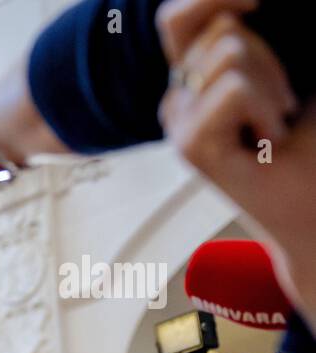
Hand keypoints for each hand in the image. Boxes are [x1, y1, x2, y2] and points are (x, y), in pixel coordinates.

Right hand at [156, 1, 315, 322]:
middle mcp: (179, 97)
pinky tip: (267, 139)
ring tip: (275, 123)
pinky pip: (233, 87)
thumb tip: (251, 6)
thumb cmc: (310, 142)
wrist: (313, 204)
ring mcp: (179, 121)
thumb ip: (268, 35)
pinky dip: (266, 107)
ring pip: (229, 52)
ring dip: (273, 82)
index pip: (180, 17)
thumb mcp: (294, 69)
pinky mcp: (190, 145)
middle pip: (218, 27)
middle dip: (268, 52)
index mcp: (196, 76)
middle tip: (282, 102)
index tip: (257, 1)